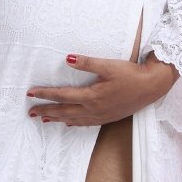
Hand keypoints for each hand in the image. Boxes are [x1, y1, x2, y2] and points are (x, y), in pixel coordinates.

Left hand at [26, 51, 179, 125]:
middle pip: (64, 111)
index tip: (30, 93)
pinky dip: (74, 123)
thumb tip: (68, 58)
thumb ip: (87, 63)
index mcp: (92, 96)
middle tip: (30, 112)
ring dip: (57, 119)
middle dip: (46, 111)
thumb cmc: (130, 74)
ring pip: (73, 119)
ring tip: (44, 120)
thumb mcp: (108, 65)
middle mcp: (94, 109)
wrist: (151, 87)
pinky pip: (85, 123)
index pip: (62, 95)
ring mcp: (101, 115)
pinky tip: (69, 123)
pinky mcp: (108, 117)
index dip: (45, 95)